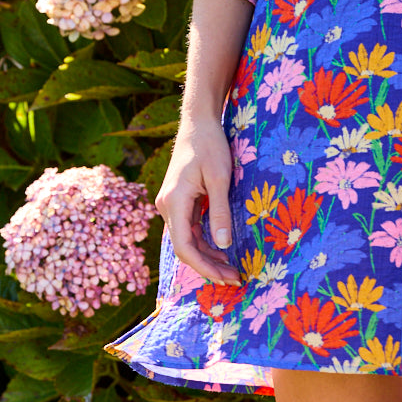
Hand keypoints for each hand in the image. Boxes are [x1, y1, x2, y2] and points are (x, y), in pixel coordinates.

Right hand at [155, 118, 240, 286]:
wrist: (198, 123)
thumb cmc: (210, 146)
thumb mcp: (220, 178)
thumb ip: (220, 211)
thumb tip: (224, 244)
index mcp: (174, 202)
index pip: (184, 246)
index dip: (204, 266)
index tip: (226, 277)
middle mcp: (166, 207)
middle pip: (184, 246)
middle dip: (208, 266)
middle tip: (234, 278)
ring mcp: (171, 205)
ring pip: (186, 239)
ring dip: (207, 255)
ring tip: (231, 268)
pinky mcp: (178, 202)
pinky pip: (189, 228)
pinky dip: (204, 241)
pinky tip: (222, 249)